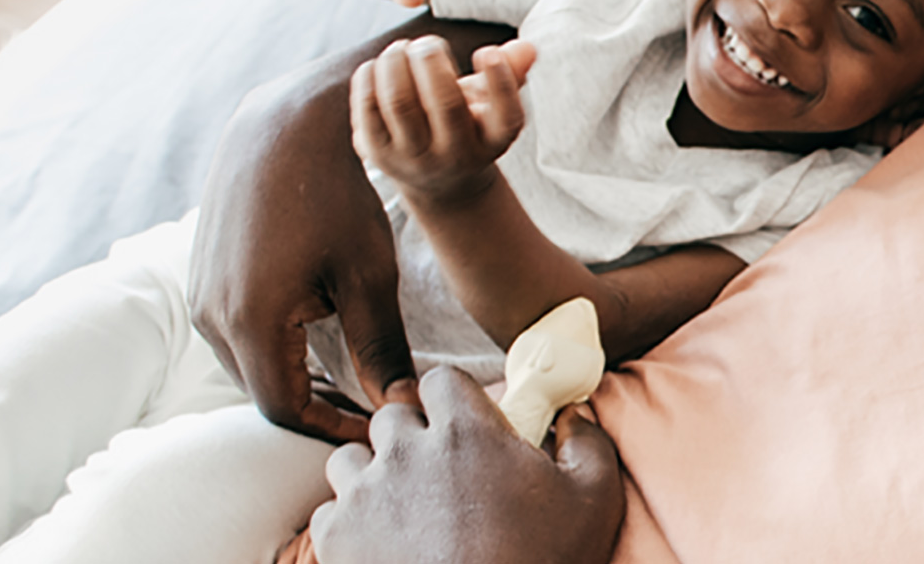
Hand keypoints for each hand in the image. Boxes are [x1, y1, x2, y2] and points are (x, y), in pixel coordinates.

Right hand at [194, 79, 413, 443]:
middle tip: (371, 405)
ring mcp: (198, 298)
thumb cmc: (337, 199)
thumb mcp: (369, 277)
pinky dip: (274, 348)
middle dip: (318, 407)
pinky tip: (316, 334)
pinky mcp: (199, 281)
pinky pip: (234, 336)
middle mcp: (211, 317)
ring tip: (351, 374)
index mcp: (252, 323)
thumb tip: (400, 407)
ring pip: (247, 366)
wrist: (285, 131)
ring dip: (294, 377)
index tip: (378, 426)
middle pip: (264, 392)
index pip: (286, 410)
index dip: (334, 428)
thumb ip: (380, 350)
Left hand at [310, 371, 623, 563]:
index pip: (442, 380)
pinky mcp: (336, 538)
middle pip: (392, 417)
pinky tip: (384, 543)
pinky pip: (329, 512)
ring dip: (375, 474)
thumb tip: (575, 415)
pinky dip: (351, 521)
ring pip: (352, 460)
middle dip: (413, 437)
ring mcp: (364, 495)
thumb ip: (588, 442)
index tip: (469, 425)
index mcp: (466, 432)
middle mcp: (405, 452)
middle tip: (441, 473)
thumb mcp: (594, 500)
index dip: (454, 400)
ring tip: (406, 508)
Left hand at [351, 37, 534, 200]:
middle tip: (428, 43)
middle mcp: (457, 155)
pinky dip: (370, 77)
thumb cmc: (468, 125)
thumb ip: (510, 73)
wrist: (435, 179)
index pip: (507, 117)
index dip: (500, 81)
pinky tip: (378, 65)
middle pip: (445, 105)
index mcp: (493, 142)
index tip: (487, 50)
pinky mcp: (377, 153)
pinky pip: (367, 108)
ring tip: (401, 48)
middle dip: (432, 61)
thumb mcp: (492, 104)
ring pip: (400, 102)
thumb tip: (526, 48)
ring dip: (396, 63)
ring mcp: (414, 158)